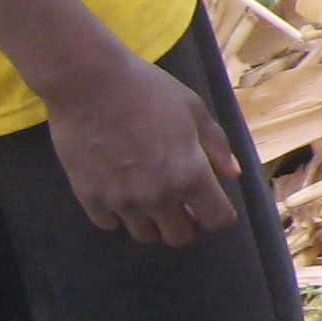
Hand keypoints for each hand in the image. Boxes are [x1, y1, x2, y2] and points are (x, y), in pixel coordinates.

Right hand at [45, 51, 241, 245]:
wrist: (89, 83)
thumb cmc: (148, 90)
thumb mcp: (195, 110)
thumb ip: (217, 146)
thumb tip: (232, 175)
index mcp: (190, 175)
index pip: (217, 221)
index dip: (219, 215)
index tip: (212, 204)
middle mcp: (157, 197)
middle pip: (179, 238)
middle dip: (187, 224)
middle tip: (181, 203)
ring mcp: (121, 201)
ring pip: (144, 235)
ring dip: (152, 221)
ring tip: (149, 196)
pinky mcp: (89, 197)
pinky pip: (109, 224)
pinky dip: (118, 215)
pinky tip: (119, 192)